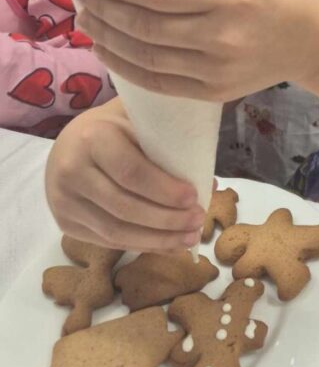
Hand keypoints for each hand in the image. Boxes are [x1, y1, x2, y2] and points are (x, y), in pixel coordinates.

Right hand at [46, 100, 205, 252]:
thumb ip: (169, 145)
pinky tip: (168, 245)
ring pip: (115, 231)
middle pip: (124, 206)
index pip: (131, 172)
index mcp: (92, 137)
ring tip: (189, 238)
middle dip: (166, 219)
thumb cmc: (116, 129)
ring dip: (157, 239)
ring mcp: (63, 200)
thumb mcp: (138, 121)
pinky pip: (107, 241)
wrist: (70, 143)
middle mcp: (71, 170)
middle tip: (198, 220)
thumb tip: (208, 183)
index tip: (193, 197)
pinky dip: (142, 245)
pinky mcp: (64, 223)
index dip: (164, 189)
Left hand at [77, 0, 318, 101]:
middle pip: (143, 26)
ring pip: (144, 57)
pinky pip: (157, 82)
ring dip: (106, 39)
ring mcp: (216, 70)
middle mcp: (221, 36)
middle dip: (103, 10)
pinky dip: (125, 67)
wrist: (312, 41)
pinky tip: (108, 50)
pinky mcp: (212, 92)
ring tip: (87, 21)